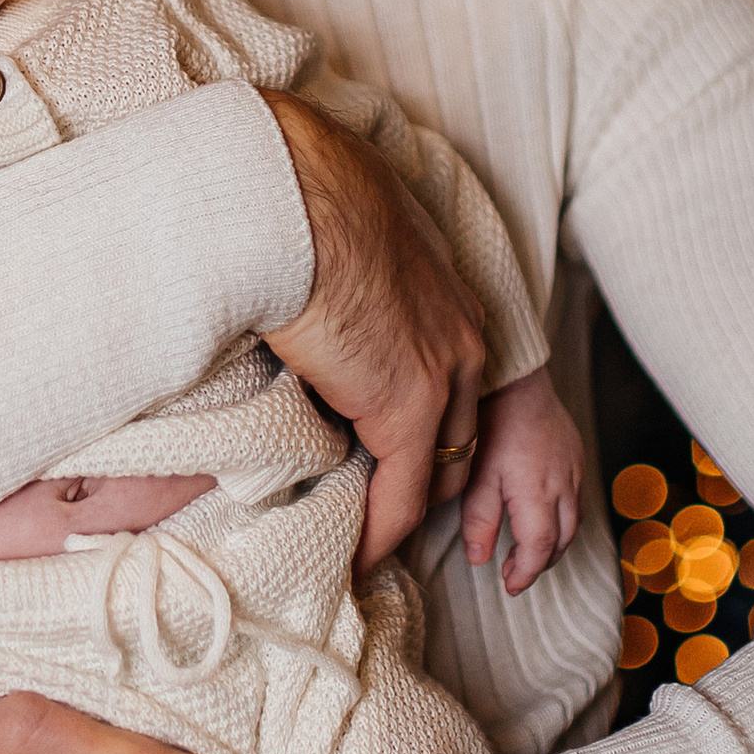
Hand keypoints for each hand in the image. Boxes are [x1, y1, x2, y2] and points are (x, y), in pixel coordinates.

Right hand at [258, 91, 485, 566]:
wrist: (292, 196)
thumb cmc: (300, 195)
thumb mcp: (345, 231)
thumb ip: (348, 266)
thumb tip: (308, 268)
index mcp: (448, 295)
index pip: (452, 382)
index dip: (424, 424)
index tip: (387, 451)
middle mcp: (462, 338)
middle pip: (459, 433)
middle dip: (427, 475)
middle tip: (383, 506)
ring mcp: (441, 378)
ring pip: (436, 472)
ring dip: (403, 512)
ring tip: (367, 542)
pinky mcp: (407, 411)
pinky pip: (402, 497)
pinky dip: (381, 534)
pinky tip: (356, 557)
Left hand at [459, 363, 584, 593]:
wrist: (516, 379)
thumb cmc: (491, 423)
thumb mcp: (476, 474)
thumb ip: (479, 519)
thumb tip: (479, 559)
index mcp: (537, 491)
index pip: (539, 548)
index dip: (526, 572)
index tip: (508, 585)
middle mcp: (563, 484)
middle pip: (561, 540)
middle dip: (540, 562)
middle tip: (515, 572)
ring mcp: (574, 469)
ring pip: (574, 522)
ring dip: (553, 543)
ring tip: (526, 549)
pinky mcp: (576, 456)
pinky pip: (577, 499)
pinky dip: (562, 518)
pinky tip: (541, 515)